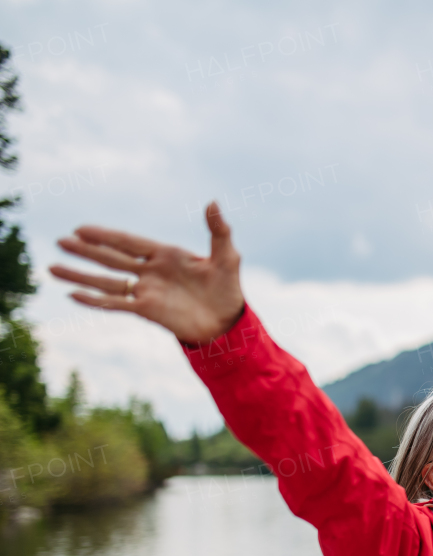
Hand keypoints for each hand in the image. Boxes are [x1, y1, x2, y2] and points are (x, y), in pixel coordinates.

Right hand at [50, 201, 245, 344]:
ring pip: (107, 281)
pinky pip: (116, 303)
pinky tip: (73, 295)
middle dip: (86, 250)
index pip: (129, 242)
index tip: (81, 229)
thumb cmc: (228, 288)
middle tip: (59, 241)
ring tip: (52, 268)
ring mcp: (147, 291)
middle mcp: (151, 271)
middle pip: (112, 258)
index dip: (106, 235)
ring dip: (81, 275)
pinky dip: (95, 301)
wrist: (228, 323)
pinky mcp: (147, 311)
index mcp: (166, 254)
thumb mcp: (227, 257)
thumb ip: (218, 230)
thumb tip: (212, 202)